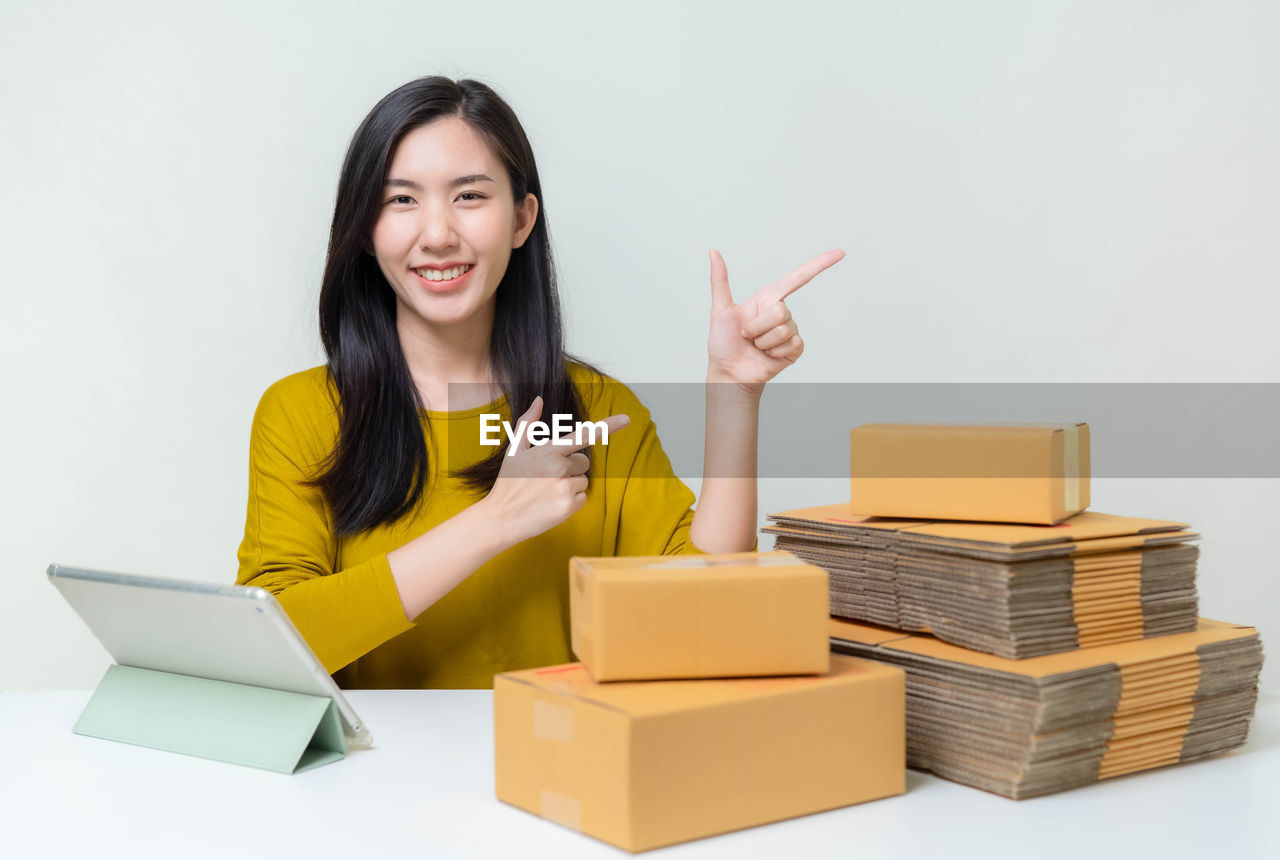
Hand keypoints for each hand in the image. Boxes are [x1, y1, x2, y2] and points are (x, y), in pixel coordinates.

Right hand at [481, 395, 629, 544]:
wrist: (501, 517)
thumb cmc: (508, 482)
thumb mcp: (515, 449)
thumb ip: (528, 423)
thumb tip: (539, 399)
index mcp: (549, 451)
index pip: (583, 435)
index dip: (608, 426)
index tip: (627, 419)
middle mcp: (560, 468)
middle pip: (584, 463)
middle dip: (571, 468)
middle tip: (547, 478)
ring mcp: (565, 488)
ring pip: (583, 482)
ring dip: (569, 486)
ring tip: (546, 492)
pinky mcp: (569, 506)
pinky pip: (582, 499)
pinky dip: (570, 502)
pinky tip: (551, 504)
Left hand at [705, 248, 844, 396]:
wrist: (729, 372)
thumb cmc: (723, 342)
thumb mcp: (720, 309)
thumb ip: (719, 280)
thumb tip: (713, 252)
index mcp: (768, 299)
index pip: (798, 278)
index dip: (820, 264)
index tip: (840, 253)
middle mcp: (781, 312)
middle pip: (781, 311)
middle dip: (758, 326)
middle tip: (747, 335)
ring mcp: (790, 331)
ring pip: (784, 329)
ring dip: (763, 341)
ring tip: (755, 346)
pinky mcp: (795, 349)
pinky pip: (792, 344)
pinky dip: (774, 352)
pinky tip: (767, 355)